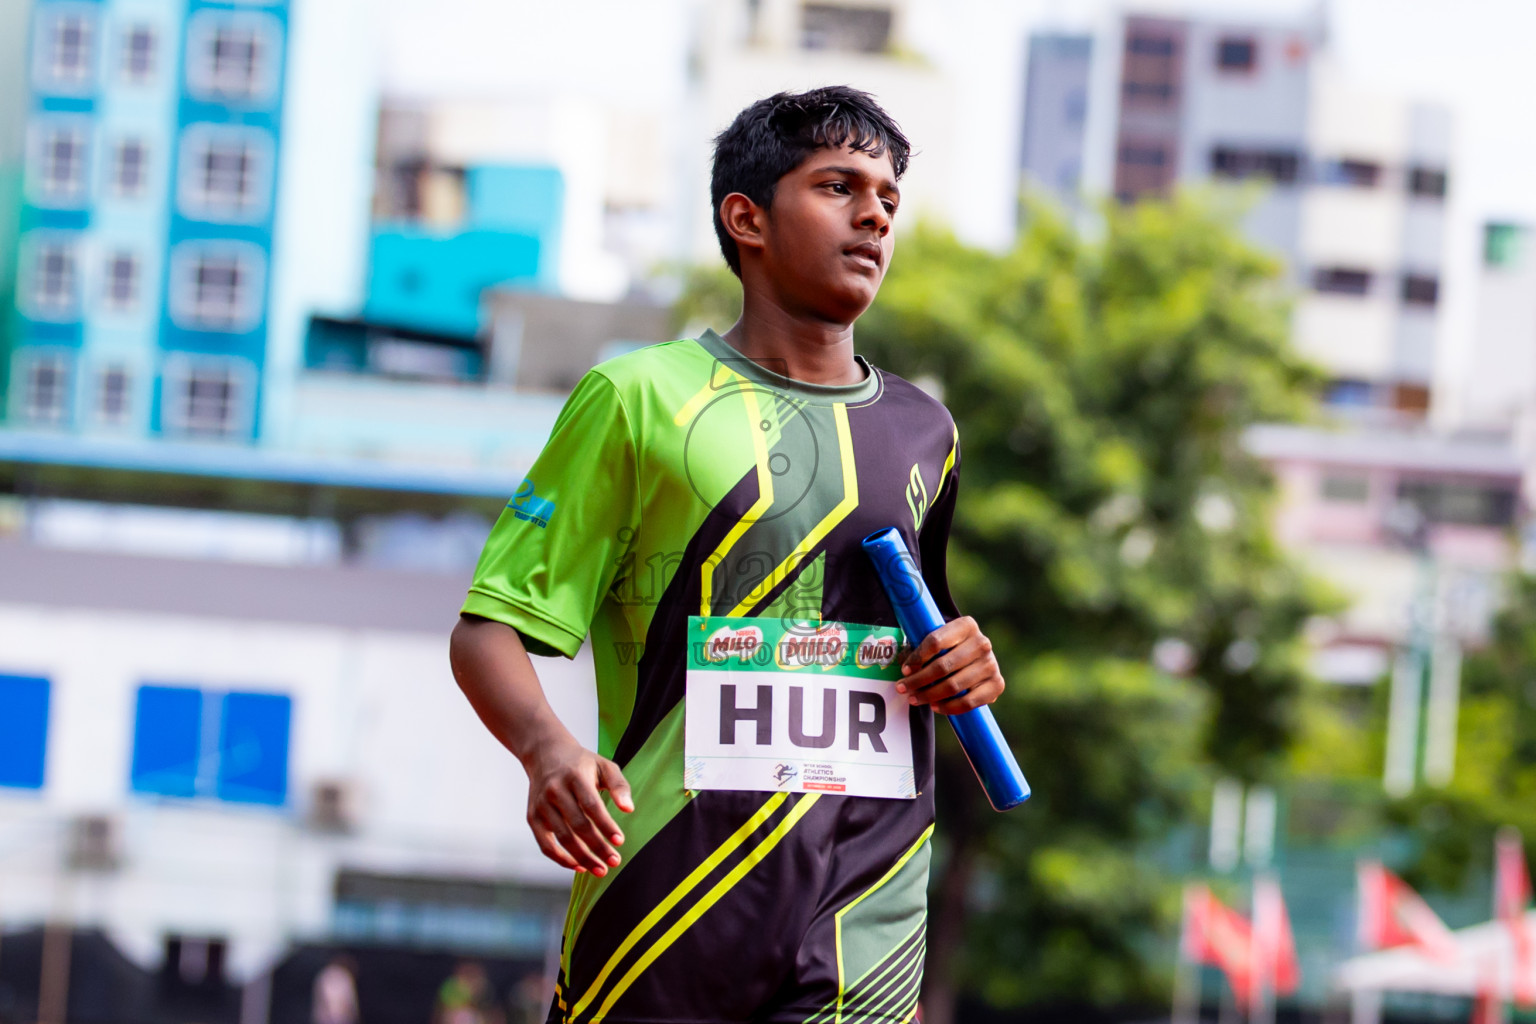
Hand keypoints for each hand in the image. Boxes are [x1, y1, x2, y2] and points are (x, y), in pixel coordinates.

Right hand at [522, 735, 633, 875]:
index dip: (605, 825)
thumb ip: (619, 785)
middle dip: (597, 847)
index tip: (620, 841)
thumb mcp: (604, 765)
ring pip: (562, 838)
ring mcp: (541, 805)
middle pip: (577, 825)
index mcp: (575, 777)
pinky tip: (579, 867)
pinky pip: (545, 845)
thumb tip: (628, 809)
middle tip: (615, 861)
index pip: (591, 805)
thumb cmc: (581, 763)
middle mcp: (555, 790)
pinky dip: (561, 859)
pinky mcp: (532, 817)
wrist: (545, 754)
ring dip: (582, 858)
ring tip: (601, 870)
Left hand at [895, 615, 1004, 714]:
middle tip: (903, 688)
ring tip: (914, 699)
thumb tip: (905, 669)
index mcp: (966, 625)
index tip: (904, 669)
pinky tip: (935, 707)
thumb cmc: (949, 648)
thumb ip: (923, 647)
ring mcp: (991, 664)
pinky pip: (969, 701)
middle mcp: (982, 643)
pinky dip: (949, 707)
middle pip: (942, 666)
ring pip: (953, 685)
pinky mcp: (997, 684)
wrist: (975, 659)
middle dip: (918, 680)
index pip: (935, 641)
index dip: (917, 657)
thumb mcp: (939, 639)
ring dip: (929, 695)